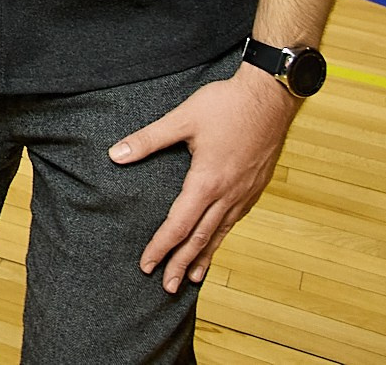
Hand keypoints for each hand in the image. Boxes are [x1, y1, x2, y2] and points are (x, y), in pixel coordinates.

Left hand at [111, 64, 297, 292]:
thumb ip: (148, 139)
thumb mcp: (182, 118)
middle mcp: (228, 194)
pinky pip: (234, 221)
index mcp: (207, 181)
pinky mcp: (255, 188)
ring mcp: (244, 193)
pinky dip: (221, 238)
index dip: (161, 246)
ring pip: (220, 233)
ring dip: (203, 256)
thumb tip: (115, 155)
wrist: (270, 97)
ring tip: (192, 278)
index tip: (146, 264)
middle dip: (181, 264)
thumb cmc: (225, 104)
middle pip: (200, 238)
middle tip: (166, 287)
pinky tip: (215, 243)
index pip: (179, 224)